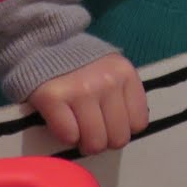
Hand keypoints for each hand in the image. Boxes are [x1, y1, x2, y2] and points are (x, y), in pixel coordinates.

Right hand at [26, 53, 147, 154]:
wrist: (47, 43)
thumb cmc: (83, 64)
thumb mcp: (113, 70)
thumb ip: (123, 94)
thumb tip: (127, 129)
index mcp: (125, 74)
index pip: (139, 123)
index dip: (123, 129)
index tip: (110, 123)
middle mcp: (107, 82)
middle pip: (117, 138)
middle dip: (104, 140)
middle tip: (92, 130)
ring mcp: (81, 90)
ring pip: (94, 143)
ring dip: (85, 142)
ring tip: (78, 128)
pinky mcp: (53, 98)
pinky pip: (69, 137)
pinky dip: (66, 137)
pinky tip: (63, 122)